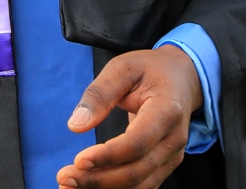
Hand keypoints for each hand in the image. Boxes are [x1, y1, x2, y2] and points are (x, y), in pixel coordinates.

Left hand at [56, 47, 202, 188]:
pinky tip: (90, 186)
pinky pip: (141, 184)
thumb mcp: (122, 68)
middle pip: (136, 171)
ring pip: (139, 184)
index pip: (137, 143)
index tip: (78, 161)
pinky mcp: (165, 165)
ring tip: (70, 186)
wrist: (181, 77)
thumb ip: (99, 94)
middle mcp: (174, 139)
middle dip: (99, 180)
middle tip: (64, 178)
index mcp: (167, 111)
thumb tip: (75, 126)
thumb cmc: (149, 70)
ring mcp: (172, 155)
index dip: (107, 156)